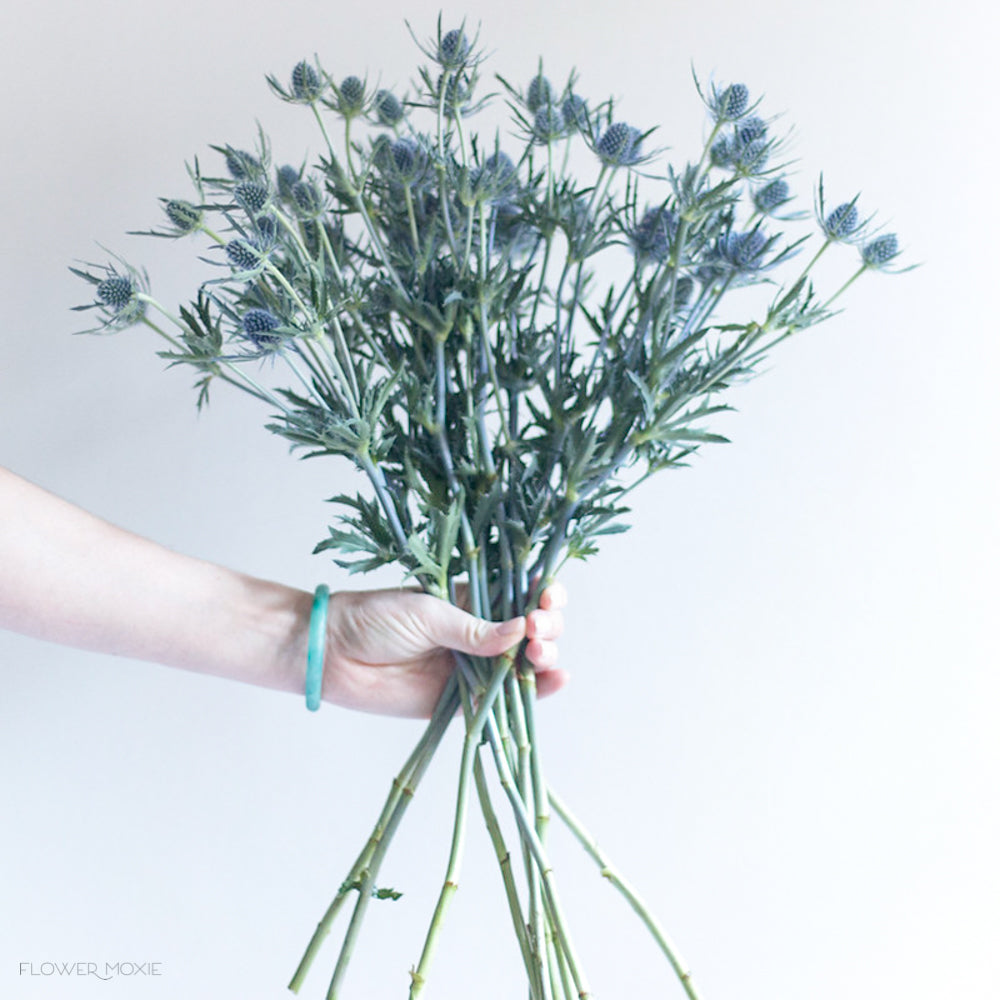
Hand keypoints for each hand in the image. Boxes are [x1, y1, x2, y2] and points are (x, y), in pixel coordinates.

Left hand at [321, 584, 568, 717]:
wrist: (331, 653)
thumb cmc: (374, 618)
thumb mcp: (427, 613)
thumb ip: (473, 628)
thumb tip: (522, 631)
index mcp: (471, 600)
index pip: (520, 595)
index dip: (542, 595)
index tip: (547, 597)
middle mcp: (479, 633)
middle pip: (531, 631)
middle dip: (547, 627)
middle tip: (539, 630)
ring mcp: (473, 667)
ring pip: (524, 665)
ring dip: (545, 658)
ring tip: (543, 655)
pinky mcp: (462, 701)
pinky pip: (503, 699)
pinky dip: (534, 693)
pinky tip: (556, 681)